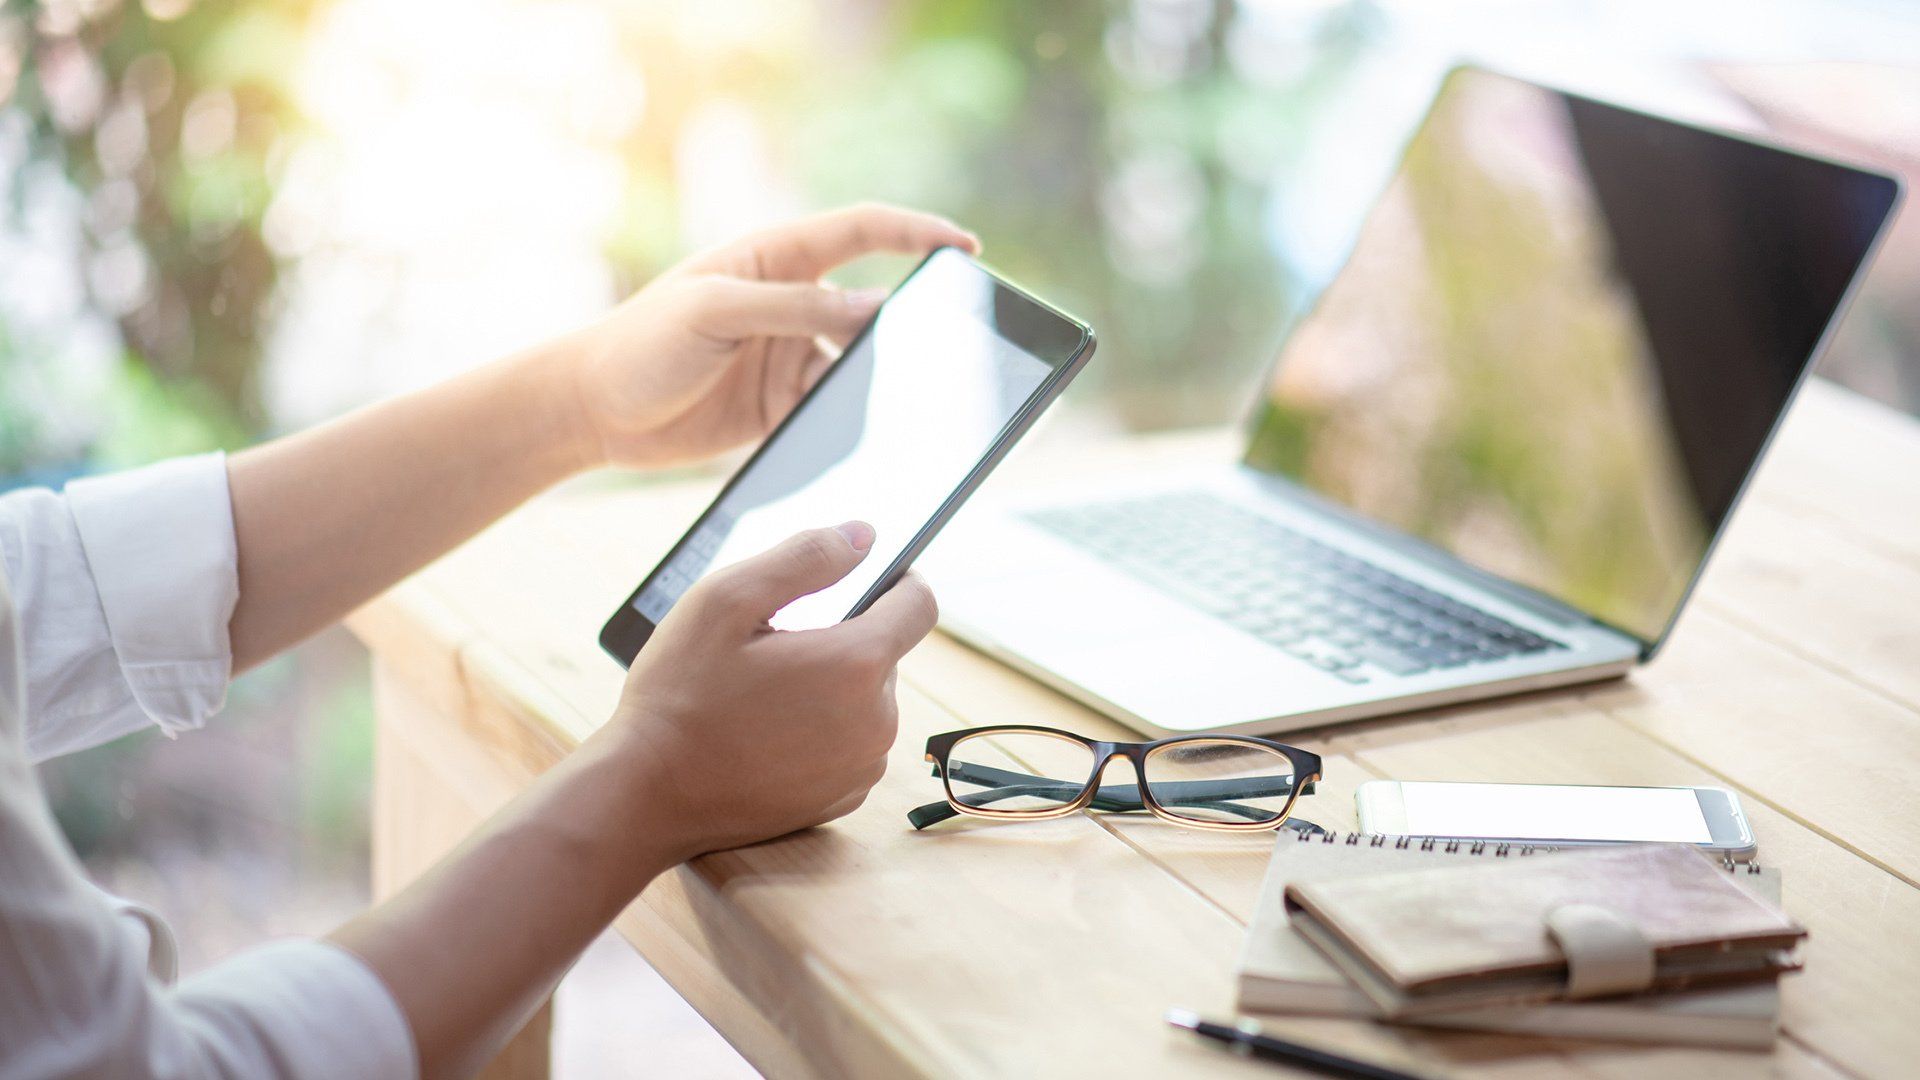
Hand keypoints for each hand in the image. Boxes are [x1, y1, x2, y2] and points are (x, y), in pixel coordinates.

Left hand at [568, 204, 979, 467]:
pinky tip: (854, 436)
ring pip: (855, 366)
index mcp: (774, 257)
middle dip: (909, 325)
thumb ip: (796, 307)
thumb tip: (876, 309)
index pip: (861, 231)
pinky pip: (830, 411)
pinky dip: (846, 422)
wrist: (591, 411)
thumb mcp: (714, 312)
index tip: (965, 249)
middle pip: (870, 306)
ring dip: (874, 384)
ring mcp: (786, 355)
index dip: (916, 233)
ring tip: (896, 406)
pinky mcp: (778, 407)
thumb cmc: (639, 343)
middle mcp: (789, 302)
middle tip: (949, 346)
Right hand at [600, 523, 938, 857]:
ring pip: (867, 702)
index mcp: (857, 664)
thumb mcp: (725, 601)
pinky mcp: (842, 798)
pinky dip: (822, 732)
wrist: (648, 796)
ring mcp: (861, 766)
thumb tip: (863, 536)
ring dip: (831, 688)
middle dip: (842, 639)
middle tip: (775, 647)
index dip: (899, 580)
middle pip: (884, 654)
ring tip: (764, 694)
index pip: (919, 604)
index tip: (870, 576)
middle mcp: (876, 720)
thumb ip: (803, 558)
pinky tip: (767, 734)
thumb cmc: (680, 695)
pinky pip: (851, 746)